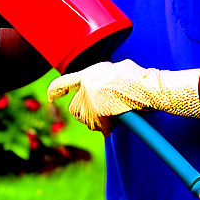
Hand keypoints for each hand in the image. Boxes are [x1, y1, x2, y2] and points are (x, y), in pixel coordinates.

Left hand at [47, 59, 199, 134]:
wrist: (148, 87)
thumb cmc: (139, 79)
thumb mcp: (117, 70)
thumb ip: (102, 78)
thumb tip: (101, 87)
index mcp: (88, 73)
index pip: (64, 82)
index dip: (55, 90)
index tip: (50, 97)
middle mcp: (85, 86)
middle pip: (75, 108)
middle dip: (86, 114)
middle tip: (103, 114)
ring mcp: (90, 100)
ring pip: (86, 120)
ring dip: (98, 122)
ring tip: (114, 115)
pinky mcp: (97, 112)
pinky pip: (99, 127)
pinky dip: (108, 128)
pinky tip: (118, 122)